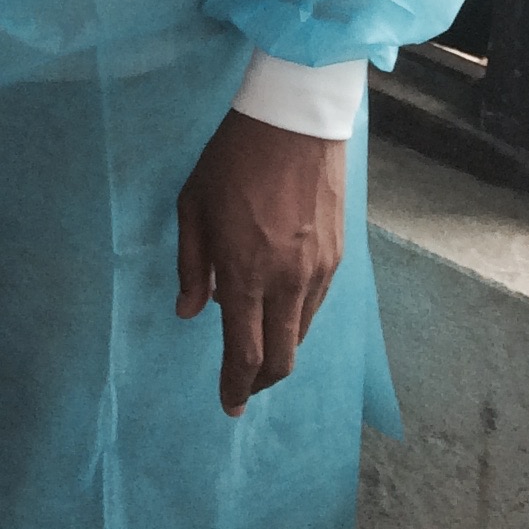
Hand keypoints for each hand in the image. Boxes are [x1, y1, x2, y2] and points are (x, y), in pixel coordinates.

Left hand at [175, 110, 345, 415]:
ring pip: (301, 333)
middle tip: (243, 388)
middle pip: (281, 358)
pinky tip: (278, 309)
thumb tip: (191, 312)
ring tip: (256, 349)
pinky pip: (316, 305)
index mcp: (245, 272)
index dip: (235, 386)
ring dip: (279, 351)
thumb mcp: (193, 206)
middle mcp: (287, 281)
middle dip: (260, 382)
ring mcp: (318, 271)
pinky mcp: (337, 256)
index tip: (228, 405)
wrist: (294, 123)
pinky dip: (295, 319)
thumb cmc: (232, 160)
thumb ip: (193, 265)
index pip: (243, 352)